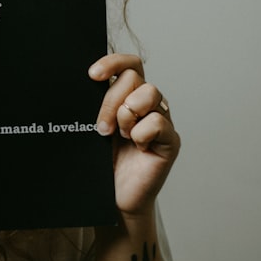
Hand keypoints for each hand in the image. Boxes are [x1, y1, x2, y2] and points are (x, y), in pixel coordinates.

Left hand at [89, 54, 179, 217]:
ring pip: (149, 93)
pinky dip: (141, 135)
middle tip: (101, 128)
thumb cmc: (103, 162)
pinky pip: (158, 122)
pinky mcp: (171, 140)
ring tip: (121, 137)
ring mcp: (162, 120)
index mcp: (129, 96)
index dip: (113, 62)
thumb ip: (96, 105)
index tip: (93, 75)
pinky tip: (137, 148)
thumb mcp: (94, 127)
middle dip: (110, 100)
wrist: (114, 198)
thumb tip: (89, 82)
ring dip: (127, 116)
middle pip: (134, 77)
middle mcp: (148, 104)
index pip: (129, 64)